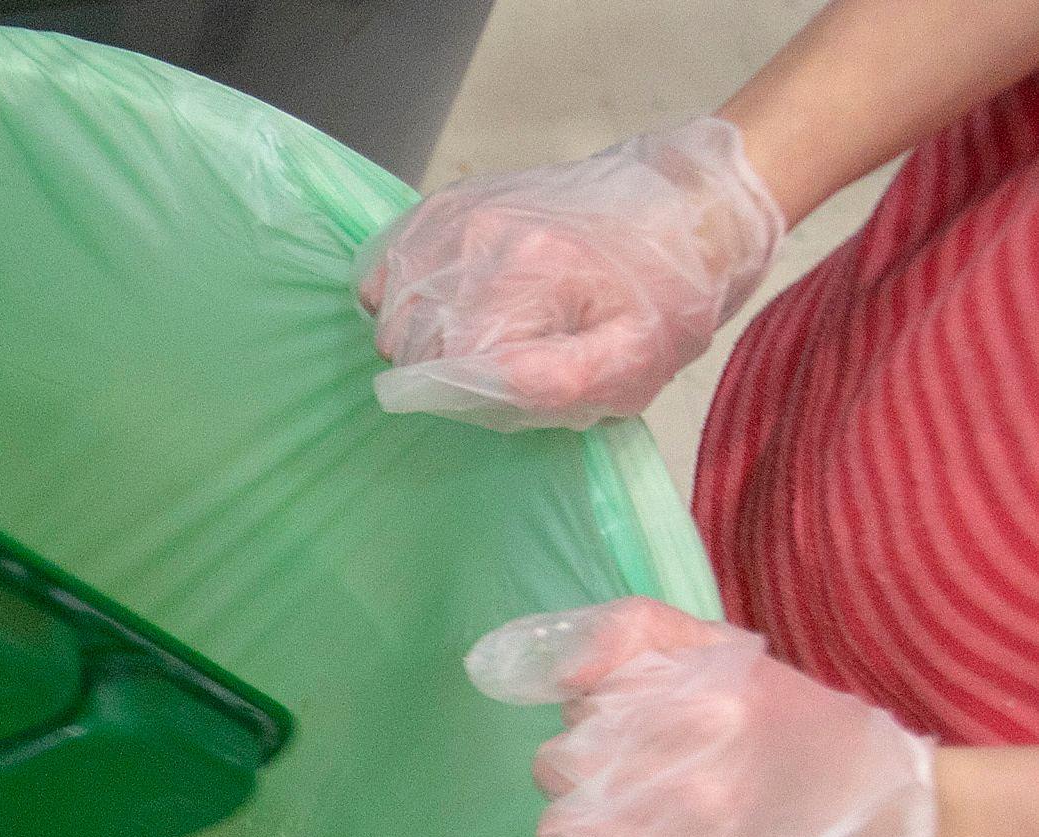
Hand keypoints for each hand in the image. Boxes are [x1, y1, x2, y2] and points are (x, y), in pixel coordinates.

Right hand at [358, 118, 784, 431]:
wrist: (693, 205)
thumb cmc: (669, 293)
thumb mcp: (636, 360)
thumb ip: (556, 382)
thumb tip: (474, 385)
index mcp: (526, 273)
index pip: (438, 361)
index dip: (462, 392)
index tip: (504, 390)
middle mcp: (479, 233)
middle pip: (404, 332)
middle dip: (438, 365)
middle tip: (495, 365)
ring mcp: (461, 210)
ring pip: (388, 298)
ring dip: (415, 331)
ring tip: (470, 336)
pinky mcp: (455, 200)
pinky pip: (390, 256)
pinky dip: (399, 289)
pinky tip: (440, 304)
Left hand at [467, 597, 957, 836]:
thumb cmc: (808, 743)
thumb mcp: (734, 660)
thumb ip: (636, 634)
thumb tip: (555, 670)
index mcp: (713, 709)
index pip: (580, 711)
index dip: (597, 720)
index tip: (638, 733)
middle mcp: (703, 789)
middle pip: (557, 774)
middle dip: (584, 776)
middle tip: (637, 788)